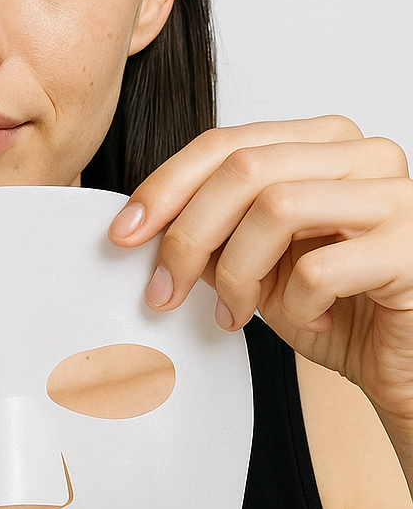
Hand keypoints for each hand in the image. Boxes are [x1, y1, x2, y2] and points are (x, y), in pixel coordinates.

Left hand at [108, 116, 412, 423]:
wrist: (406, 366)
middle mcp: (364, 154)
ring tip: (236, 312)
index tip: (123, 234)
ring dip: (236, 271)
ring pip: (276, 207)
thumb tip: (140, 224)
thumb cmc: (338, 309)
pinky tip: (308, 319)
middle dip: (187, 234)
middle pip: (243, 169)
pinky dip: (295, 301)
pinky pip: (320, 265)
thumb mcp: (256, 265)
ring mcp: (397, 195)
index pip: (225, 144)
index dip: (164, 187)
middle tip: (162, 291)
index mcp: (323, 143)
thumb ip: (211, 233)